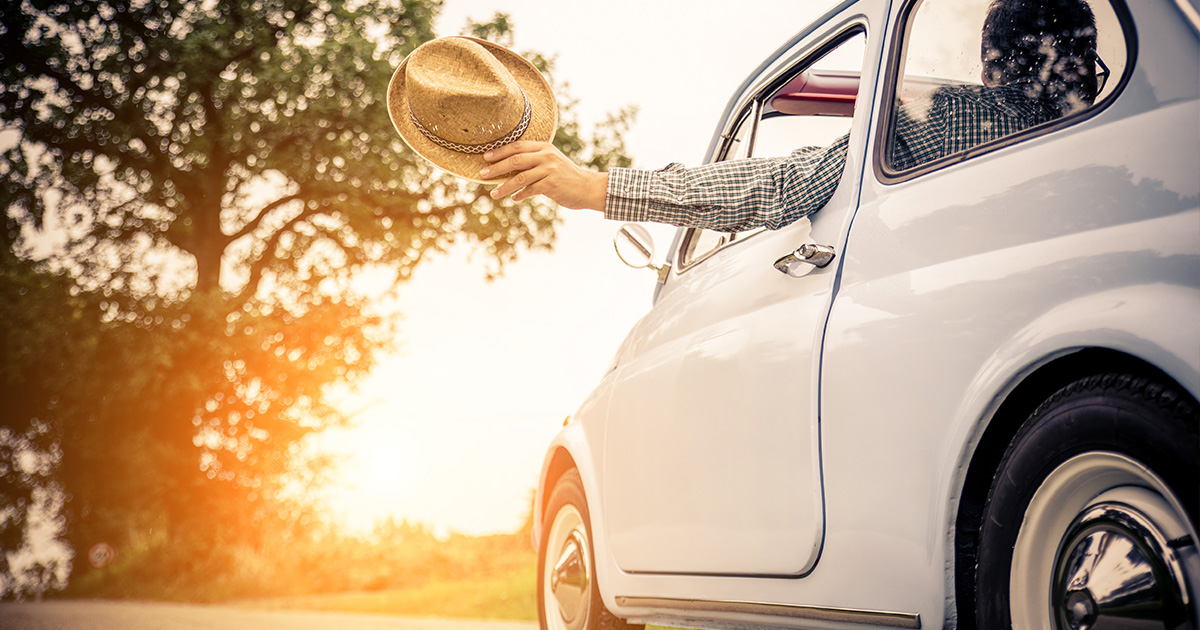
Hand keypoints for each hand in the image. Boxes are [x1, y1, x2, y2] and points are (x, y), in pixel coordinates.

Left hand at [479, 141, 607, 210]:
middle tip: (482, 174)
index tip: (485, 157)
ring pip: (520, 177)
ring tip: (493, 194)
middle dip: (497, 167)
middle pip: (516, 159)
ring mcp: (549, 170)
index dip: (500, 151)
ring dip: (504, 186)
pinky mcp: (551, 185)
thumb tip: (510, 167)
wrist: (588, 187)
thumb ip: (534, 161)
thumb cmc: (566, 176)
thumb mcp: (552, 162)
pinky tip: (514, 198)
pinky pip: (530, 190)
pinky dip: (520, 195)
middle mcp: (546, 156)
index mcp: (544, 147)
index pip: (518, 146)